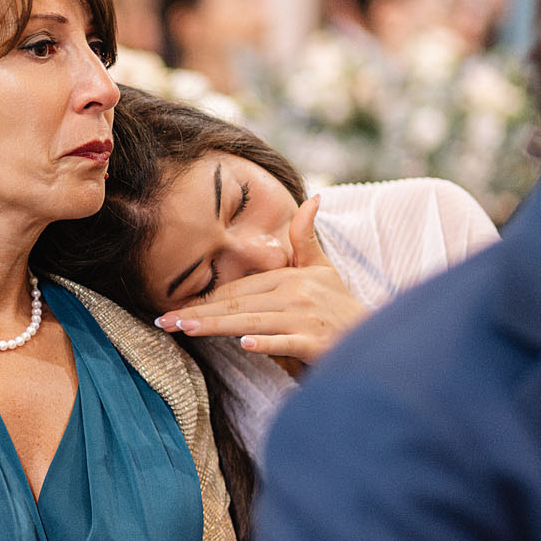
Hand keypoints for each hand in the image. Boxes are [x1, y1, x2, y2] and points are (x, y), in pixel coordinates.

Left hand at [153, 194, 364, 373]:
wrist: (375, 337)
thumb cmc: (341, 306)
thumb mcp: (323, 268)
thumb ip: (306, 237)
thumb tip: (313, 196)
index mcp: (289, 278)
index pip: (239, 289)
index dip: (206, 298)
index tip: (173, 307)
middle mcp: (295, 294)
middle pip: (238, 304)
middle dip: (199, 313)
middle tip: (164, 321)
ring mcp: (305, 318)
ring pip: (252, 321)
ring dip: (217, 325)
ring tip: (185, 328)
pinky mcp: (316, 342)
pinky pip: (286, 341)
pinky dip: (267, 342)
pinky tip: (245, 344)